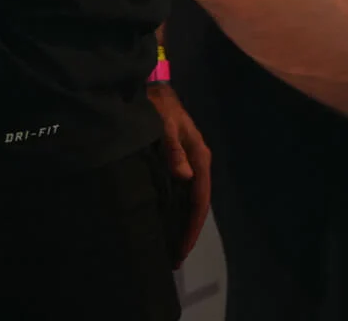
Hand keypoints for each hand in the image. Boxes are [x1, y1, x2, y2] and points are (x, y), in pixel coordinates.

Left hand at [147, 84, 210, 267]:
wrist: (148, 89)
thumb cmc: (157, 105)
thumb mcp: (163, 123)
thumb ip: (172, 148)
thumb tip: (185, 177)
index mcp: (198, 156)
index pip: (199, 197)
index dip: (192, 225)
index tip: (181, 249)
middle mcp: (196, 163)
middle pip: (196, 203)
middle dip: (187, 231)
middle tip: (175, 258)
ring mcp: (185, 163)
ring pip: (187, 200)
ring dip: (181, 223)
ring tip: (170, 248)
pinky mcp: (174, 163)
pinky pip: (177, 193)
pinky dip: (173, 211)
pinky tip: (163, 222)